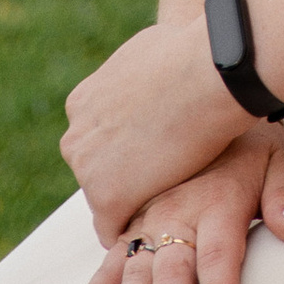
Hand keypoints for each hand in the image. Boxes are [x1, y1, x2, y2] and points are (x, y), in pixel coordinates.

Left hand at [61, 18, 249, 244]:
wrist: (207, 75)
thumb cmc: (191, 56)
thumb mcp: (146, 53)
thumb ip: (134, 76)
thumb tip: (150, 71)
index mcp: (82, 103)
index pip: (96, 143)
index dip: (126, 153)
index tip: (151, 158)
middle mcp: (76, 136)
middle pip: (96, 173)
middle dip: (126, 179)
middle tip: (165, 184)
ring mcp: (87, 169)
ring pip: (106, 201)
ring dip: (133, 204)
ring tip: (168, 206)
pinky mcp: (106, 198)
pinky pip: (114, 228)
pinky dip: (135, 230)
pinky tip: (161, 227)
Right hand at [72, 126, 283, 283]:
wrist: (206, 90)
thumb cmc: (249, 137)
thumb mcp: (278, 156)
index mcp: (218, 202)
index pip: (221, 257)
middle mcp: (179, 211)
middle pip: (175, 272)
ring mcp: (150, 215)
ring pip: (137, 267)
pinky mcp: (132, 215)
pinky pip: (111, 253)